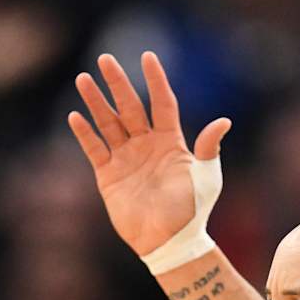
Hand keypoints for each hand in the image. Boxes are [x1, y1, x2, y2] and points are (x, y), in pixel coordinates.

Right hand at [67, 51, 230, 255]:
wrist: (169, 242)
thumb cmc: (192, 210)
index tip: (148, 57)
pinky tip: (76, 116)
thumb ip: (209, 148)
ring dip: (96, 101)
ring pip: (108, 123)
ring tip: (83, 79)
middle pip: (129, 106)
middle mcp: (145, 145)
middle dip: (117, 82)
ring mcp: (126, 158)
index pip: (161, 103)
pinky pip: (95, 149)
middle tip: (105, 59)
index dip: (155, 80)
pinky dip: (85, 133)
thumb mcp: (206, 177)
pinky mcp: (109, 175)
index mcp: (170, 141)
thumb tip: (223, 121)